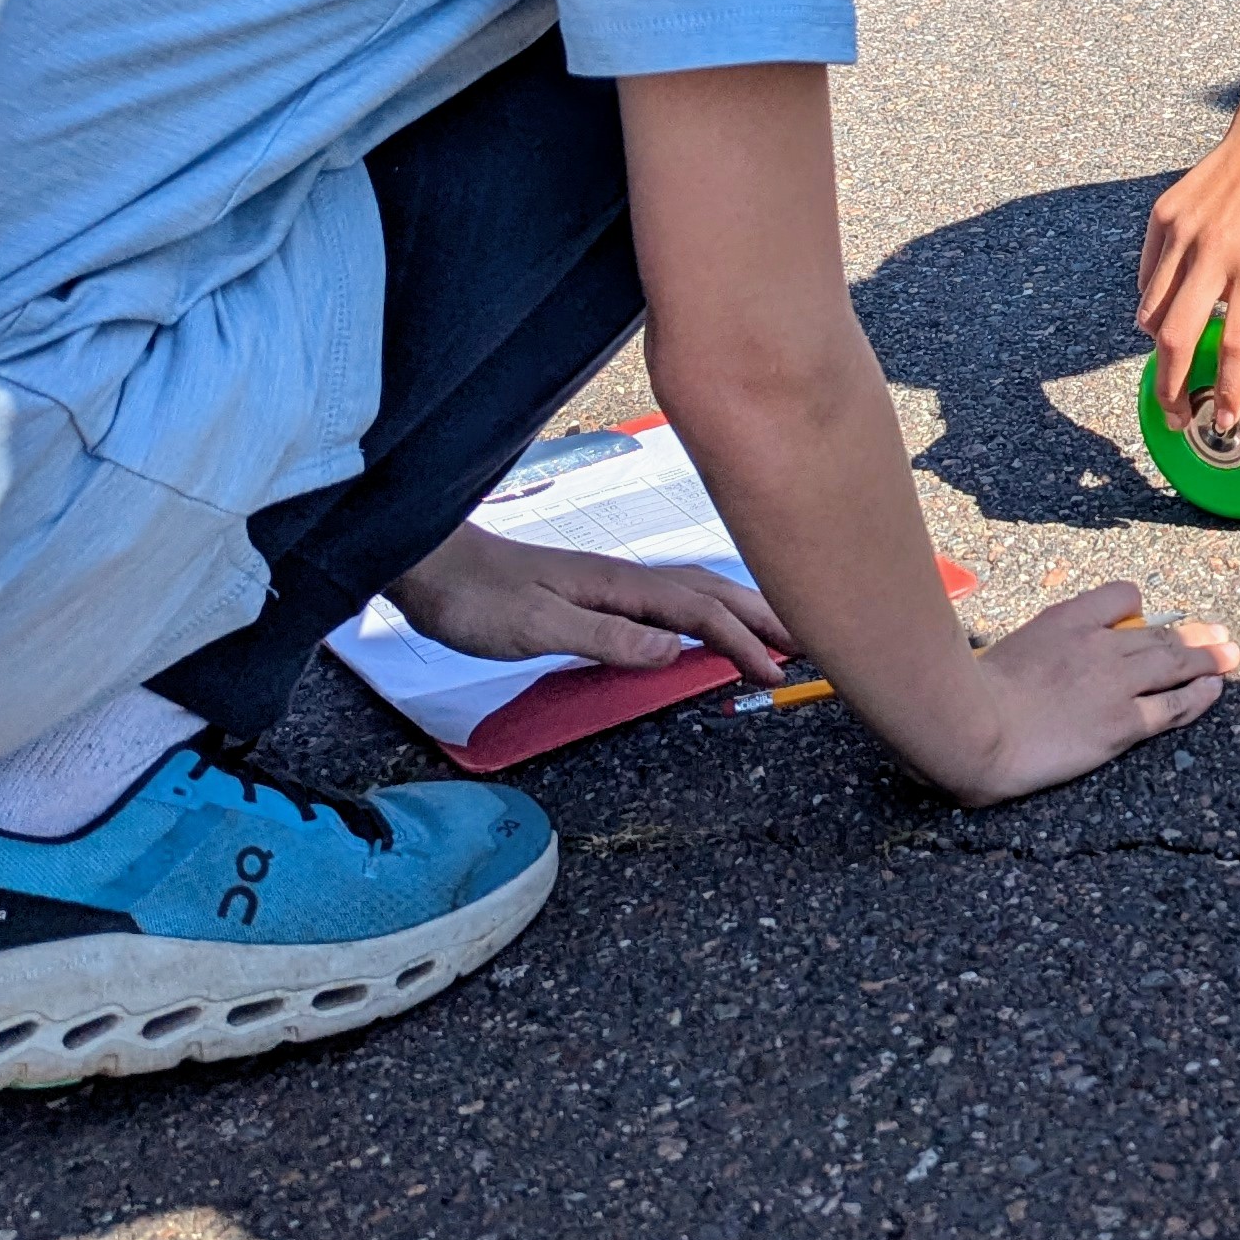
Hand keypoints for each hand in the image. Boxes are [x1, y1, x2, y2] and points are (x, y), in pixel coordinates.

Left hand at [390, 523, 794, 682]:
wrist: (432, 567)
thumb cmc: (478, 601)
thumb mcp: (538, 627)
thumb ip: (607, 637)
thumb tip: (675, 652)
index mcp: (621, 586)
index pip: (699, 613)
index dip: (742, 641)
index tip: (775, 672)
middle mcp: (626, 579)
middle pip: (712, 593)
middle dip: (763, 616)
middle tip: (807, 644)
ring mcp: (613, 585)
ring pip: (695, 593)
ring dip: (739, 611)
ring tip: (773, 633)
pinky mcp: (598, 594)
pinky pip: (670, 602)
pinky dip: (704, 613)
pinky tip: (704, 627)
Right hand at [938, 582, 1238, 805]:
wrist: (976, 727)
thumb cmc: (974, 695)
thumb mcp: (1006, 649)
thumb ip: (1037, 645)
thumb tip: (1043, 661)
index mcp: (1067, 620)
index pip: (1120, 596)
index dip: (1138, 607)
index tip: (1147, 618)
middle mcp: (1099, 645)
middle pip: (1158, 633)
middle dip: (1193, 633)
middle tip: (1220, 633)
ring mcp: (1115, 685)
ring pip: (1174, 664)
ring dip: (1207, 658)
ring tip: (1232, 655)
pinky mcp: (1122, 724)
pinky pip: (1173, 706)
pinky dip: (1198, 696)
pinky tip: (1215, 690)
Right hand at [1136, 99, 1239, 435]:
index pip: (1237, 345)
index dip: (1228, 391)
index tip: (1223, 422)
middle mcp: (1214, 251)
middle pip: (1176, 337)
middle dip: (1171, 386)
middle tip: (1177, 412)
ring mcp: (1183, 231)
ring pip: (1151, 310)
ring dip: (1160, 345)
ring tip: (1176, 362)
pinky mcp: (1164, 214)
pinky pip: (1148, 274)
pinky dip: (1154, 300)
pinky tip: (1174, 306)